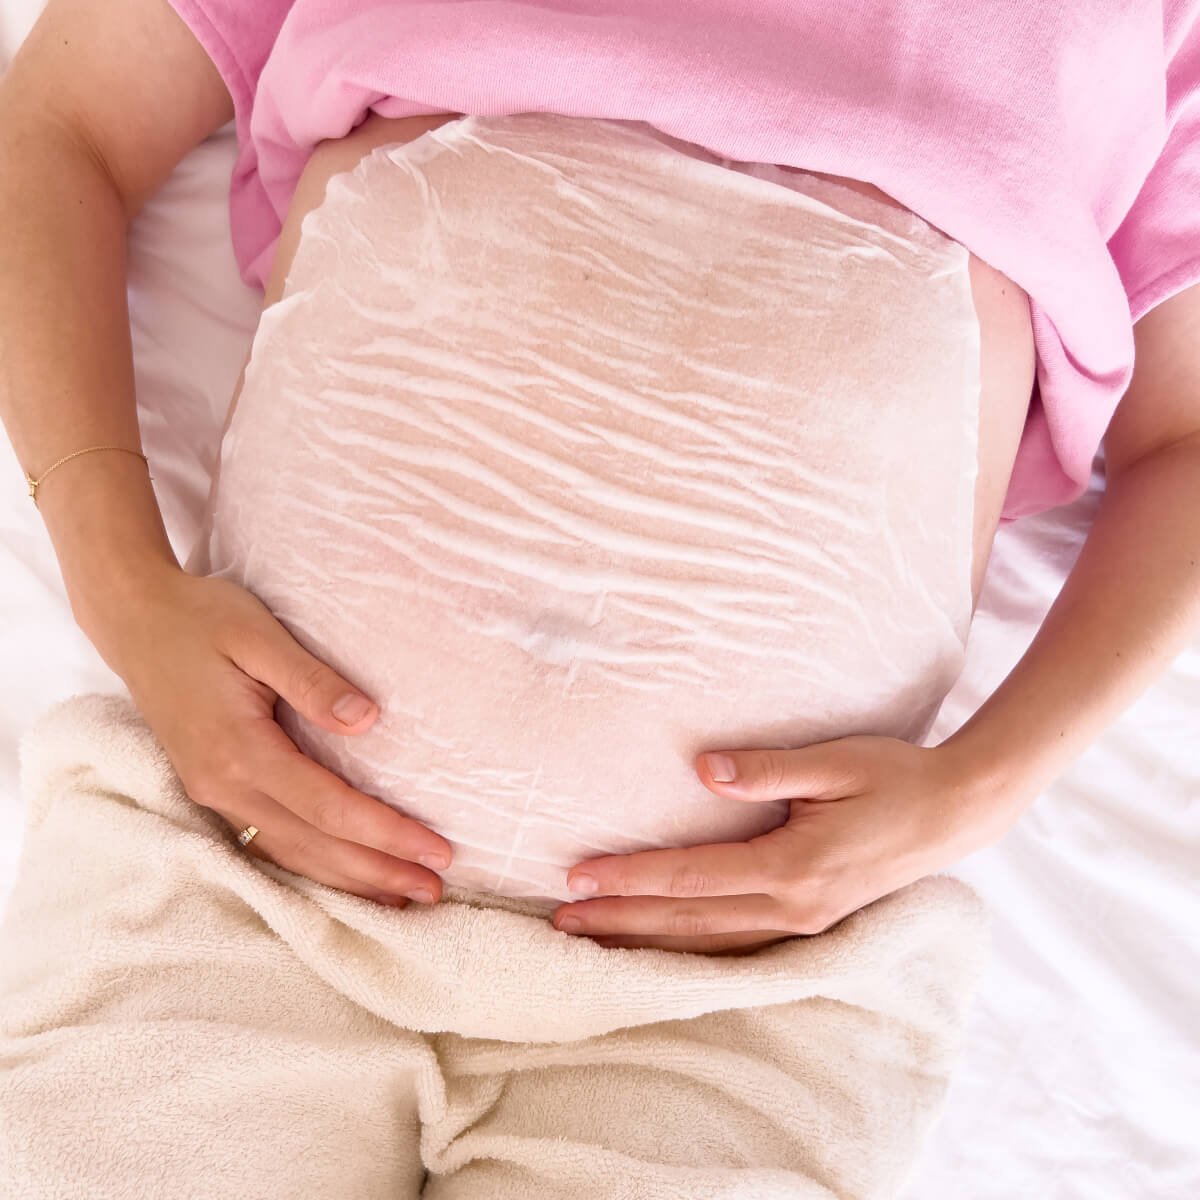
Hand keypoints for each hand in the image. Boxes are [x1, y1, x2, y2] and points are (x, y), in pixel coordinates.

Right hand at [101, 568, 452, 907]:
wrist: (135, 619)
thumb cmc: (202, 617)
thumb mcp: (259, 634)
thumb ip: (312, 680)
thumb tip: (368, 721)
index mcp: (239, 749)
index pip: (328, 806)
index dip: (385, 833)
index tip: (436, 849)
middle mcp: (223, 784)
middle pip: (314, 844)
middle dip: (378, 872)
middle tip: (435, 890)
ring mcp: (214, 792)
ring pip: (291, 853)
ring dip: (349, 879)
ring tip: (404, 899)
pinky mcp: (214, 788)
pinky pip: (270, 841)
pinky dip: (313, 866)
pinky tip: (345, 876)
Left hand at [553, 735, 1013, 954]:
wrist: (959, 811)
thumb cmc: (895, 775)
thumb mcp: (836, 762)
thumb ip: (769, 769)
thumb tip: (703, 768)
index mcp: (793, 866)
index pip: (691, 878)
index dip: (631, 878)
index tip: (578, 876)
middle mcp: (794, 906)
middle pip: (689, 923)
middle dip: (622, 923)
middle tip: (562, 923)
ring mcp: (805, 922)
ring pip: (710, 945)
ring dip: (650, 944)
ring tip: (595, 942)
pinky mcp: (813, 922)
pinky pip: (738, 947)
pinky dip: (693, 950)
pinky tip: (664, 950)